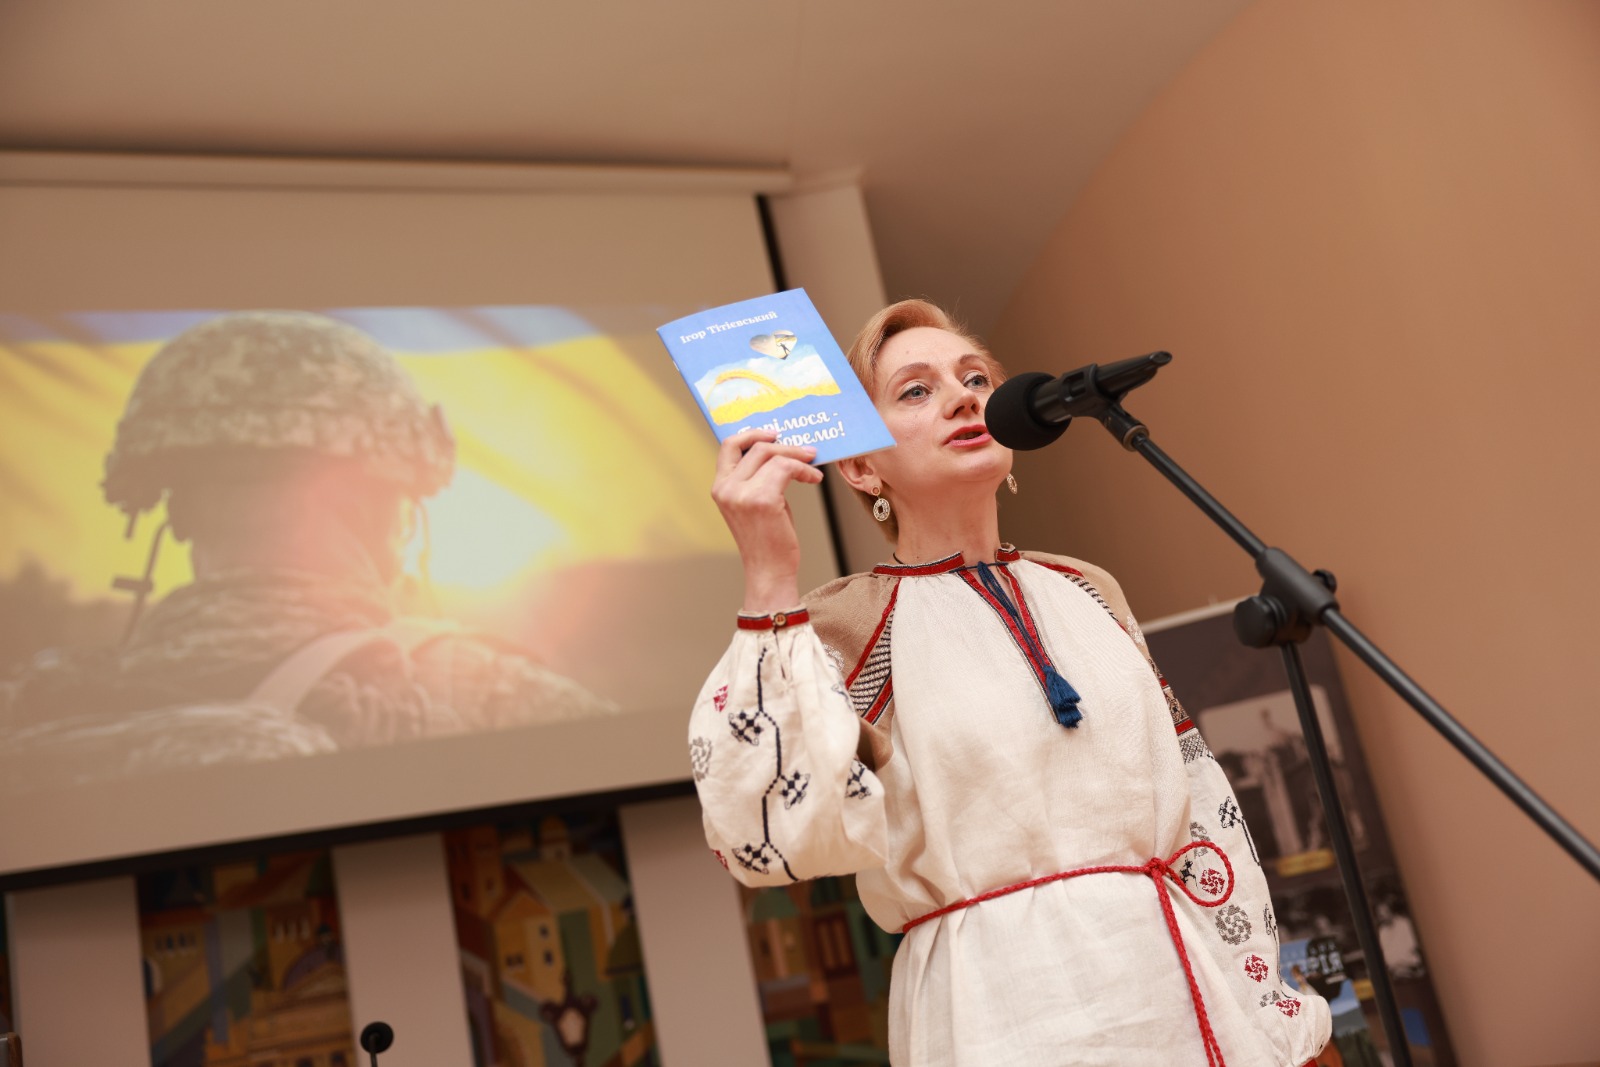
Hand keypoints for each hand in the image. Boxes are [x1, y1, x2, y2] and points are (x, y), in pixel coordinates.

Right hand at [711, 428, 822, 613]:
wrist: (769, 572)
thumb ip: (758, 478)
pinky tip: (813, 479)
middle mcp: (726, 488)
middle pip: (757, 447)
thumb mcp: (755, 503)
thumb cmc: (767, 540)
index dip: (752, 434)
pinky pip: (787, 469)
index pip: (729, 446)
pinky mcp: (762, 499)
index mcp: (720, 487)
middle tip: (807, 450)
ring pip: (773, 455)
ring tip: (813, 467)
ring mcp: (741, 493)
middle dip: (786, 445)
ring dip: (799, 457)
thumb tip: (782, 452)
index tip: (774, 434)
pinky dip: (804, 470)